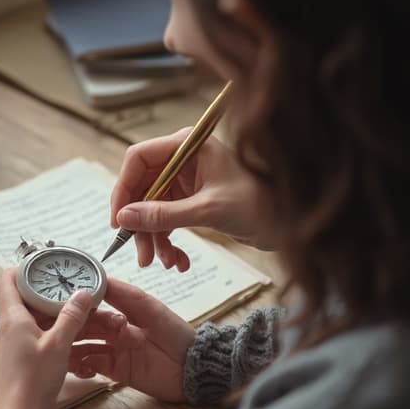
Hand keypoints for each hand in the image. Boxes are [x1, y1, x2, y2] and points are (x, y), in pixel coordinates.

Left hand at [0, 268, 92, 408]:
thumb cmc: (35, 381)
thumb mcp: (59, 344)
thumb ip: (72, 316)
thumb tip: (83, 293)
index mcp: (11, 320)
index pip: (7, 281)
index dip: (22, 268)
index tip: (42, 265)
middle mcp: (5, 332)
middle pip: (20, 300)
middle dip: (43, 293)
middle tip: (65, 288)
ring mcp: (9, 349)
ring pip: (27, 322)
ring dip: (47, 315)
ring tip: (70, 312)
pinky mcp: (17, 365)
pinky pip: (30, 340)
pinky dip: (46, 334)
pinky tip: (64, 339)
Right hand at [69, 278, 194, 401]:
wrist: (194, 368)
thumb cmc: (176, 333)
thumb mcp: (150, 309)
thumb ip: (124, 295)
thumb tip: (98, 278)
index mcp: (123, 311)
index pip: (93, 305)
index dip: (77, 304)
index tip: (59, 301)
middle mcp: (115, 330)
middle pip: (85, 326)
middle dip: (71, 326)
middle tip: (54, 327)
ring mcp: (114, 351)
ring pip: (84, 346)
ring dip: (71, 347)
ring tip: (58, 348)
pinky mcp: (116, 371)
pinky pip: (92, 366)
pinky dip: (82, 365)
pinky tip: (76, 365)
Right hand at [110, 127, 272, 269]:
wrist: (290, 222)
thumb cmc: (260, 204)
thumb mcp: (207, 210)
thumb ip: (163, 214)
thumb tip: (124, 218)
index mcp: (187, 145)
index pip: (138, 159)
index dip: (123, 189)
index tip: (119, 221)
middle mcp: (183, 159)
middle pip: (142, 188)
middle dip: (141, 224)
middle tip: (141, 254)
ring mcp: (186, 181)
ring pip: (152, 209)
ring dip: (154, 238)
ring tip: (164, 263)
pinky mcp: (191, 200)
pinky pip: (167, 220)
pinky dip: (169, 241)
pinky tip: (179, 261)